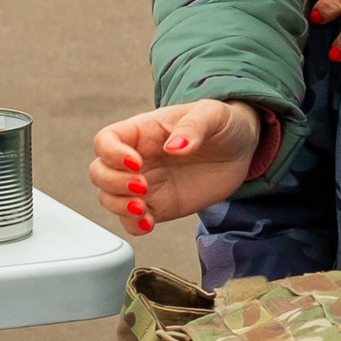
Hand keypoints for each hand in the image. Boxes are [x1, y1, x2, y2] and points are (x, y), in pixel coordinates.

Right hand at [89, 96, 262, 232]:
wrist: (242, 149)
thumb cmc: (222, 124)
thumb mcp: (213, 114)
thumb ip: (194, 127)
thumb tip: (175, 147)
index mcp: (142, 131)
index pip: (105, 141)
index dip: (111, 154)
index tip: (136, 162)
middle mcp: (137, 159)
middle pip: (99, 172)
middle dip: (113, 183)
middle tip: (143, 186)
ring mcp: (146, 184)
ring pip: (109, 198)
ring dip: (119, 206)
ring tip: (143, 208)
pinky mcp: (159, 206)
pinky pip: (132, 221)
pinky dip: (133, 225)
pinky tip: (149, 222)